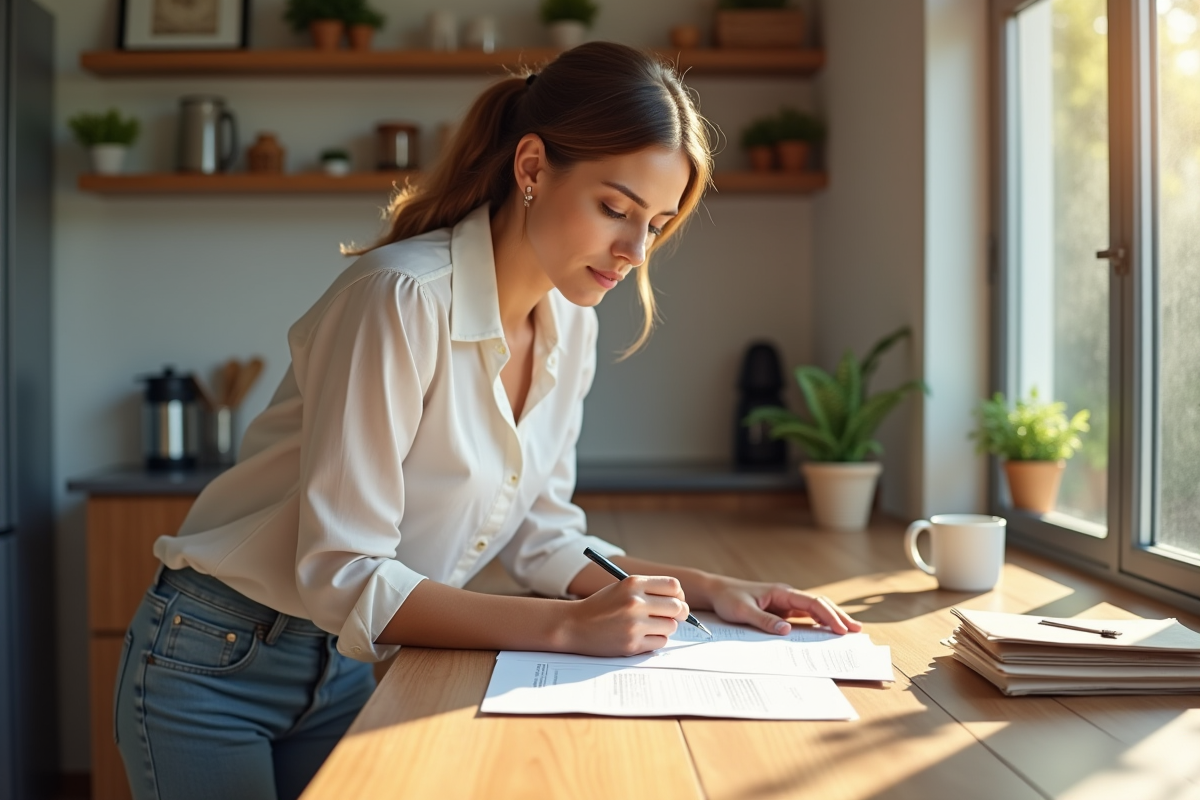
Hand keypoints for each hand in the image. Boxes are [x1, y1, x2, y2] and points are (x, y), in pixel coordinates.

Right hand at [563, 576, 690, 656]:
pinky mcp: (632, 644)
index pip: (673, 586)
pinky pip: (660, 642)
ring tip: (650, 626)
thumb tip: (680, 601)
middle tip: (674, 616)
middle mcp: (635, 602)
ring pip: (671, 626)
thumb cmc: (601, 606)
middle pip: (677, 607)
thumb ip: (648, 591)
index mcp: (632, 584)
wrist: (574, 625)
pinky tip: (642, 636)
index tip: (676, 600)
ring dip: (665, 627)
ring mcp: (634, 624)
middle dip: (680, 613)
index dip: (679, 594)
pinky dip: (655, 640)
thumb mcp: (622, 588)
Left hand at [706, 576, 861, 635]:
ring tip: (849, 631)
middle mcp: (787, 596)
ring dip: (831, 619)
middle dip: (838, 616)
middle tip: (856, 630)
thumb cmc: (728, 599)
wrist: (716, 592)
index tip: (840, 629)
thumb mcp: (743, 611)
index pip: (811, 603)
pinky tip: (827, 631)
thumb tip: (787, 630)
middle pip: (819, 604)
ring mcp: (785, 603)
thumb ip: (764, 621)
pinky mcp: (781, 611)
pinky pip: (804, 617)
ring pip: (814, 610)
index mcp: (781, 592)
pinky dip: (818, 623)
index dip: (827, 615)